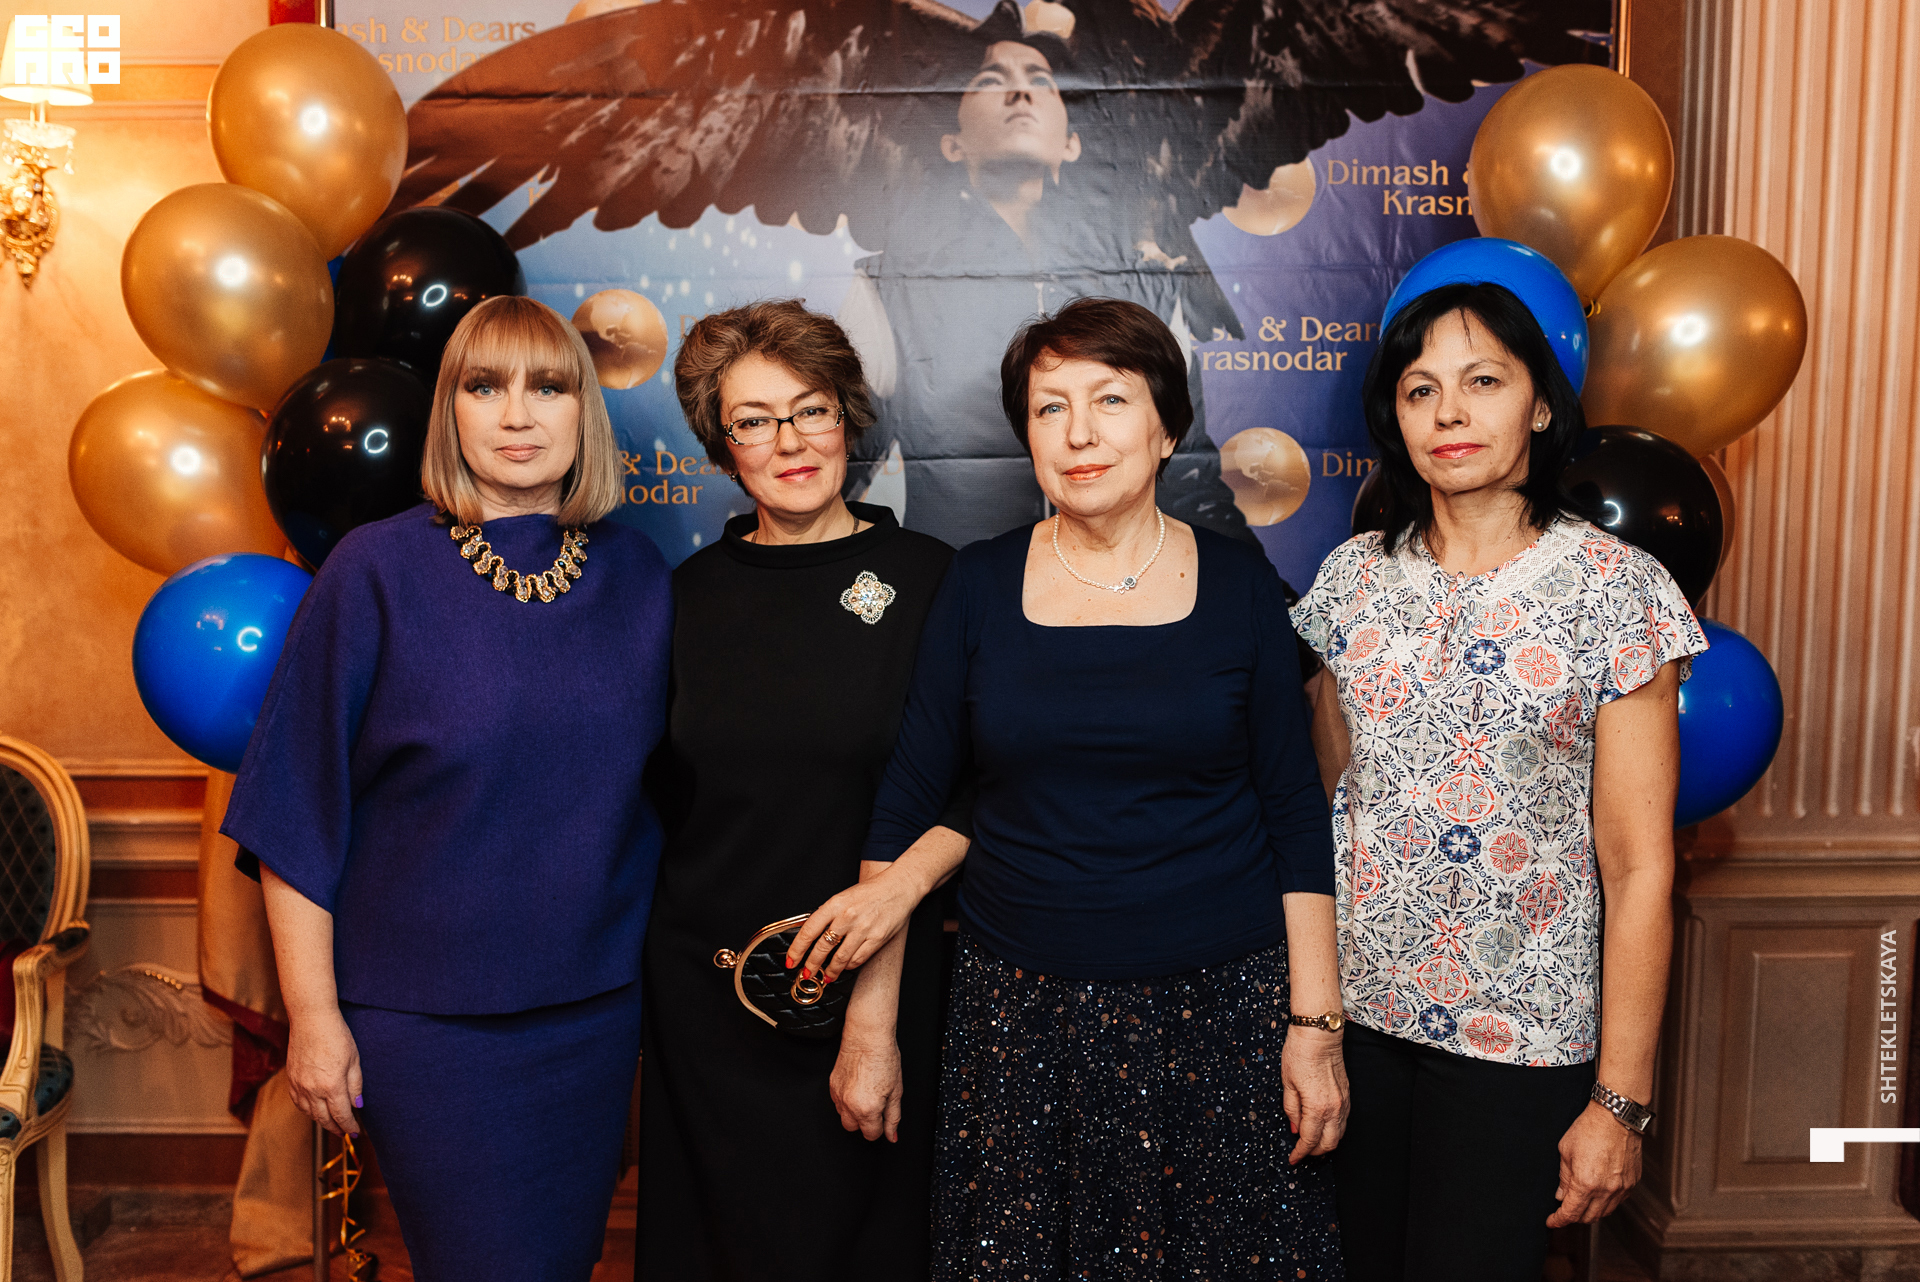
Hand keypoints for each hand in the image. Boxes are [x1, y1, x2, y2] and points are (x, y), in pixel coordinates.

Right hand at [285, 1006, 362, 1136]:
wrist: (311, 1020)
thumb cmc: (336, 1036)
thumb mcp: (354, 1060)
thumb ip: (356, 1085)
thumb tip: (357, 1105)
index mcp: (332, 1085)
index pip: (341, 1115)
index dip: (349, 1126)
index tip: (355, 1131)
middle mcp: (313, 1089)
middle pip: (324, 1118)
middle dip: (336, 1128)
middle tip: (344, 1132)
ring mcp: (299, 1085)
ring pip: (310, 1113)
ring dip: (321, 1121)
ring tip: (332, 1123)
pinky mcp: (291, 1079)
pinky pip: (298, 1103)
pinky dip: (307, 1110)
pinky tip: (314, 1110)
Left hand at [787, 869, 923, 982]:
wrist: (898, 887)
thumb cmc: (870, 892)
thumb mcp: (843, 897)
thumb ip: (828, 915)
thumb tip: (811, 936)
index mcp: (836, 904)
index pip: (809, 930)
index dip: (797, 949)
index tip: (791, 961)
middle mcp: (848, 916)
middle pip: (823, 947)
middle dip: (811, 965)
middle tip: (806, 973)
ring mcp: (863, 928)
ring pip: (840, 958)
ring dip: (830, 971)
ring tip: (826, 976)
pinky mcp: (877, 938)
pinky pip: (858, 959)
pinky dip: (849, 966)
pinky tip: (845, 967)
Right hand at [830, 1033, 902, 1141]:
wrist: (867, 1037)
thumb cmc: (884, 1059)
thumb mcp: (896, 1092)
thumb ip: (893, 1118)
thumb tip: (891, 1135)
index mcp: (868, 1109)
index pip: (872, 1134)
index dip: (880, 1127)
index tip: (884, 1117)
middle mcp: (849, 1105)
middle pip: (854, 1129)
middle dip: (865, 1122)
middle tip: (876, 1106)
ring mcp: (838, 1095)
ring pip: (843, 1117)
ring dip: (854, 1112)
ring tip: (866, 1094)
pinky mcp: (832, 1085)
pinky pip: (837, 1103)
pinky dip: (846, 1101)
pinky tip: (857, 1088)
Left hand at [1280, 1025, 1348, 1163]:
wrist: (1320, 1034)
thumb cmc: (1300, 1054)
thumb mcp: (1287, 1084)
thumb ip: (1292, 1110)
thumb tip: (1295, 1129)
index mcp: (1317, 1107)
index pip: (1309, 1140)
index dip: (1300, 1153)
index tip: (1293, 1159)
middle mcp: (1334, 1108)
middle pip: (1329, 1144)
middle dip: (1315, 1153)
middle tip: (1301, 1153)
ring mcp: (1343, 1102)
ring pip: (1339, 1134)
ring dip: (1326, 1143)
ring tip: (1311, 1144)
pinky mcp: (1347, 1095)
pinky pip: (1343, 1121)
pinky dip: (1334, 1130)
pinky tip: (1322, 1128)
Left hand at [1547, 1102, 1641, 1225]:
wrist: (1616, 1117)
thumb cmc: (1590, 1128)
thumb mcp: (1565, 1151)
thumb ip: (1564, 1177)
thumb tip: (1561, 1195)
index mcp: (1585, 1183)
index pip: (1570, 1213)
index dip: (1559, 1220)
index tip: (1552, 1221)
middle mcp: (1605, 1190)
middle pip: (1588, 1217)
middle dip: (1574, 1217)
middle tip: (1565, 1209)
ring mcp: (1621, 1188)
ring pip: (1604, 1212)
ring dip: (1591, 1211)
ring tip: (1581, 1201)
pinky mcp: (1632, 1183)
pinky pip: (1618, 1201)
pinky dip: (1606, 1202)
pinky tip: (1598, 1193)